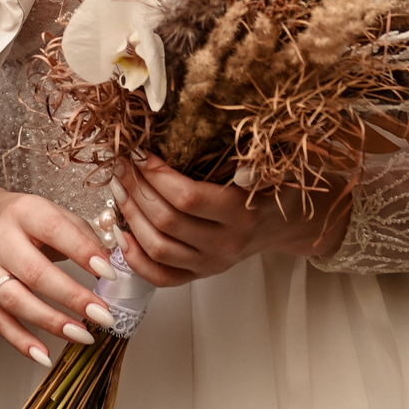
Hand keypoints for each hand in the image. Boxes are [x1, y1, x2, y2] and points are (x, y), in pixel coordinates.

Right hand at [0, 178, 117, 365]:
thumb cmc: (20, 220)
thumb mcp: (50, 213)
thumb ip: (81, 235)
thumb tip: (111, 264)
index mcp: (25, 213)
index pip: (55, 230)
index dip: (83, 252)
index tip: (109, 273)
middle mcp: (1, 241)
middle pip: (35, 272)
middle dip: (73, 297)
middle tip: (103, 315)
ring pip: (17, 300)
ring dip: (52, 322)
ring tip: (83, 335)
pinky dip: (21, 342)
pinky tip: (45, 355)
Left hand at [113, 154, 353, 285]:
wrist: (291, 223)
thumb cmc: (277, 186)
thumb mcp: (273, 166)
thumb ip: (249, 155)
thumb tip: (209, 132)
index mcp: (242, 214)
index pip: (188, 198)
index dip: (157, 175)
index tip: (139, 152)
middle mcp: (225, 244)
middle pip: (167, 222)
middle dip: (137, 189)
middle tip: (121, 165)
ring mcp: (211, 264)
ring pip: (158, 248)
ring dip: (129, 217)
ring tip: (117, 189)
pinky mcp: (201, 275)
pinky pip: (161, 276)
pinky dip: (134, 257)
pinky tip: (120, 231)